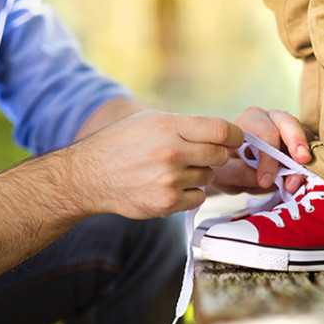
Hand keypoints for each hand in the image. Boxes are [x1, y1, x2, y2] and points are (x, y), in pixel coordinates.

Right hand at [72, 111, 243, 218]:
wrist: (89, 176)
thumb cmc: (122, 144)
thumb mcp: (150, 121)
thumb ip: (186, 126)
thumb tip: (224, 134)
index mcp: (168, 127)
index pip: (221, 130)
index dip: (235, 135)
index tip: (235, 139)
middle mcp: (171, 153)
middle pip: (221, 155)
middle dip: (216, 154)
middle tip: (199, 155)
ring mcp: (170, 180)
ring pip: (209, 177)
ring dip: (199, 174)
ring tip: (173, 170)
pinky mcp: (167, 203)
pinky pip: (198, 197)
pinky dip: (190, 192)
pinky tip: (170, 186)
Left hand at [213, 106, 312, 193]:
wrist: (232, 167)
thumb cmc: (226, 164)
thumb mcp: (223, 172)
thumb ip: (238, 173)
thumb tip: (266, 179)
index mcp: (249, 120)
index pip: (264, 132)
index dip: (268, 158)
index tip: (265, 181)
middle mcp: (271, 118)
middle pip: (289, 122)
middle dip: (296, 141)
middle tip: (302, 161)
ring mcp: (289, 129)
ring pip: (304, 136)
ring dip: (303, 160)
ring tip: (296, 182)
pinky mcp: (301, 142)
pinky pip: (311, 148)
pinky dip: (310, 163)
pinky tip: (303, 178)